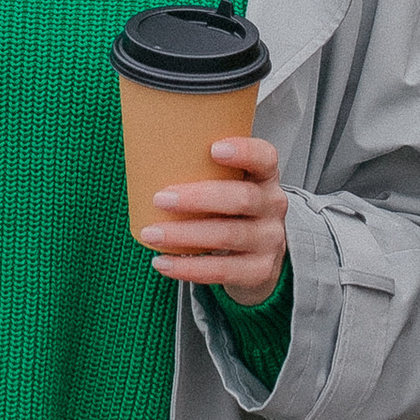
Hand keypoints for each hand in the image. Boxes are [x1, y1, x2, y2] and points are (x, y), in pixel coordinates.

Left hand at [142, 133, 288, 307]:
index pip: (265, 158)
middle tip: (160, 199)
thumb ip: (201, 170)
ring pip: (227, 236)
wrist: (257, 255)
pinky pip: (221, 270)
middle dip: (198, 199)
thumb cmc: (229, 209)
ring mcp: (269, 241)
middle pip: (242, 199)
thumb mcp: (228, 184)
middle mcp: (273, 206)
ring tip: (151, 233)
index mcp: (265, 177)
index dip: (244, 152)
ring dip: (184, 235)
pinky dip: (187, 268)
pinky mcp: (259, 271)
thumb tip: (145, 154)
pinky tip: (162, 262)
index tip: (214, 149)